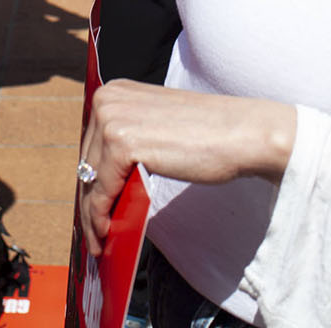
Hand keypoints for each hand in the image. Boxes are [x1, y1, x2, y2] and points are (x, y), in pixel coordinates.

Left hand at [76, 81, 295, 255]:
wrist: (242, 133)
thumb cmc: (210, 135)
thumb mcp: (157, 128)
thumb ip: (131, 141)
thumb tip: (105, 182)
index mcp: (115, 90)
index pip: (92, 145)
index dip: (91, 180)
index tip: (91, 207)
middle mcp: (107, 99)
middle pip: (88, 162)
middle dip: (91, 200)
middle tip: (95, 231)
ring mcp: (112, 118)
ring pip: (90, 180)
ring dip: (93, 215)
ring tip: (100, 241)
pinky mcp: (121, 142)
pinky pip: (101, 191)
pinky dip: (100, 217)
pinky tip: (106, 234)